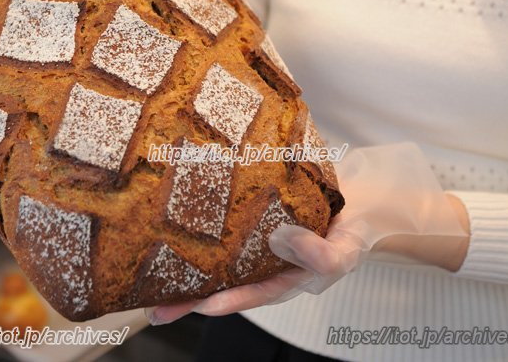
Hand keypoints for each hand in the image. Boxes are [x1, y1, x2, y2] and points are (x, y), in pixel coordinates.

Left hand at [146, 142, 469, 324]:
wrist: (356, 200)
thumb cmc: (351, 231)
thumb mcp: (347, 248)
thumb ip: (324, 255)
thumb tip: (286, 240)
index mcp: (285, 278)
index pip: (253, 293)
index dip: (229, 300)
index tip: (202, 305)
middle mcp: (264, 264)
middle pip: (225, 282)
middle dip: (191, 296)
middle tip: (156, 307)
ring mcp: (254, 241)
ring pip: (217, 256)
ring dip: (187, 263)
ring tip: (151, 274)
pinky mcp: (249, 215)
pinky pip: (224, 225)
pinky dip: (202, 227)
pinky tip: (175, 224)